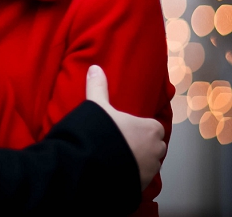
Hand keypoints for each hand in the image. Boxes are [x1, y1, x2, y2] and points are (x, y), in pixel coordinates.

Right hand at [85, 65, 165, 189]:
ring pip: (150, 162)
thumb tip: (95, 67)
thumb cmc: (102, 132)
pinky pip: (140, 176)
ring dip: (140, 160)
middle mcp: (156, 149)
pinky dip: (133, 173)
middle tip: (123, 142)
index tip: (128, 129)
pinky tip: (117, 169)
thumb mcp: (98, 106)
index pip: (154, 128)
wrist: (95, 164)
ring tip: (119, 157)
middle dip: (144, 145)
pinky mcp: (142, 183)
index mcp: (151, 129)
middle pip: (155, 146)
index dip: (142, 128)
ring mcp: (150, 169)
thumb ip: (98, 87)